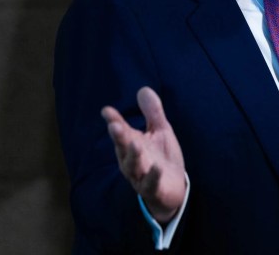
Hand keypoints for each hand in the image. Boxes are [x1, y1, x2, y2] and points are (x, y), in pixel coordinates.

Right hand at [102, 87, 185, 223]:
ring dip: (133, 156)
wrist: (172, 190)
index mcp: (131, 145)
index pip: (121, 132)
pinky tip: (157, 168)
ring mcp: (141, 176)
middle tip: (115, 125)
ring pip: (133, 167)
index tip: (107, 111)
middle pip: (123, 148)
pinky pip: (151, 184)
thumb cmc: (161, 158)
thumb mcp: (160, 132)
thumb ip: (153, 113)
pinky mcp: (153, 190)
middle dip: (119, 137)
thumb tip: (143, 89)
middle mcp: (131, 161)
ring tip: (135, 143)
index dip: (114, 121)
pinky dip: (153, 177)